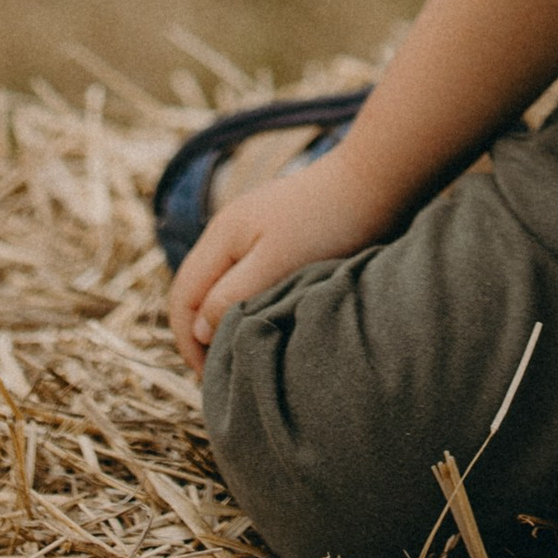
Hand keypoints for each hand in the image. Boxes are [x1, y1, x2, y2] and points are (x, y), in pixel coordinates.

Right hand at [167, 151, 397, 374]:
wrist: (374, 180)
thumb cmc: (328, 222)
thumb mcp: (277, 263)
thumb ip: (233, 295)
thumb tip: (199, 330)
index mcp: (221, 236)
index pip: (182, 297)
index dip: (188, 341)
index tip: (210, 377)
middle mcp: (228, 230)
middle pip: (195, 290)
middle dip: (199, 334)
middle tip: (221, 373)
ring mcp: (251, 228)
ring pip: (219, 283)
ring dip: (221, 318)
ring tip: (240, 351)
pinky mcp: (275, 232)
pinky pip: (243, 274)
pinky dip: (242, 302)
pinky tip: (263, 319)